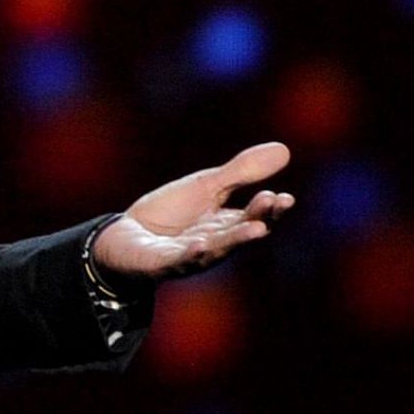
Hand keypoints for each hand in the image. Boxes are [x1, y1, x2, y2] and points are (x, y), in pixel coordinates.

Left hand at [92, 142, 295, 284]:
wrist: (127, 236)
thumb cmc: (170, 213)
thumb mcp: (207, 186)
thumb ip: (242, 172)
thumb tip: (285, 149)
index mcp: (226, 224)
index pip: (255, 216)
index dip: (271, 208)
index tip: (286, 197)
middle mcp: (214, 244)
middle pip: (240, 232)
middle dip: (258, 218)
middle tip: (273, 202)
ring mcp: (189, 256)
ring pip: (217, 250)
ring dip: (236, 239)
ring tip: (257, 228)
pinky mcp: (162, 263)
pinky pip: (178, 260)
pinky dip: (191, 254)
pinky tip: (201, 244)